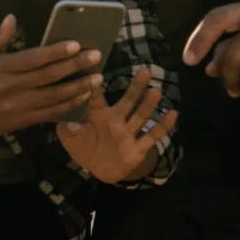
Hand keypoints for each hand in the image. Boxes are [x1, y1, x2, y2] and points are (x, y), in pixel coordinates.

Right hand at [0, 14, 102, 140]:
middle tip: (96, 55)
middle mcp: (11, 88)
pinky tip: (83, 96)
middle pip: (49, 76)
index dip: (55, 52)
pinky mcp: (23, 121)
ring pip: (54, 97)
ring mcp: (18, 107)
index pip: (33, 58)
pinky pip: (50, 113)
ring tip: (97, 78)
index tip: (76, 44)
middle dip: (75, 65)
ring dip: (78, 87)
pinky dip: (69, 105)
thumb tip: (12, 17)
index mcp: (1, 68)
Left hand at [56, 67, 177, 182]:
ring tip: (156, 91)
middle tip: (144, 71)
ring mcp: (128, 133)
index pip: (97, 97)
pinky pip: (151, 136)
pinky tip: (173, 114)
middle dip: (136, 87)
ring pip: (141, 116)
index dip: (96, 85)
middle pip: (128, 101)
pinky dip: (162, 127)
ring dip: (148, 105)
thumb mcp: (69, 139)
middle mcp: (116, 120)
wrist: (99, 170)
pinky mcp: (137, 148)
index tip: (98, 68)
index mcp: (98, 115)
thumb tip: (66, 120)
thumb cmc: (85, 148)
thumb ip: (66, 128)